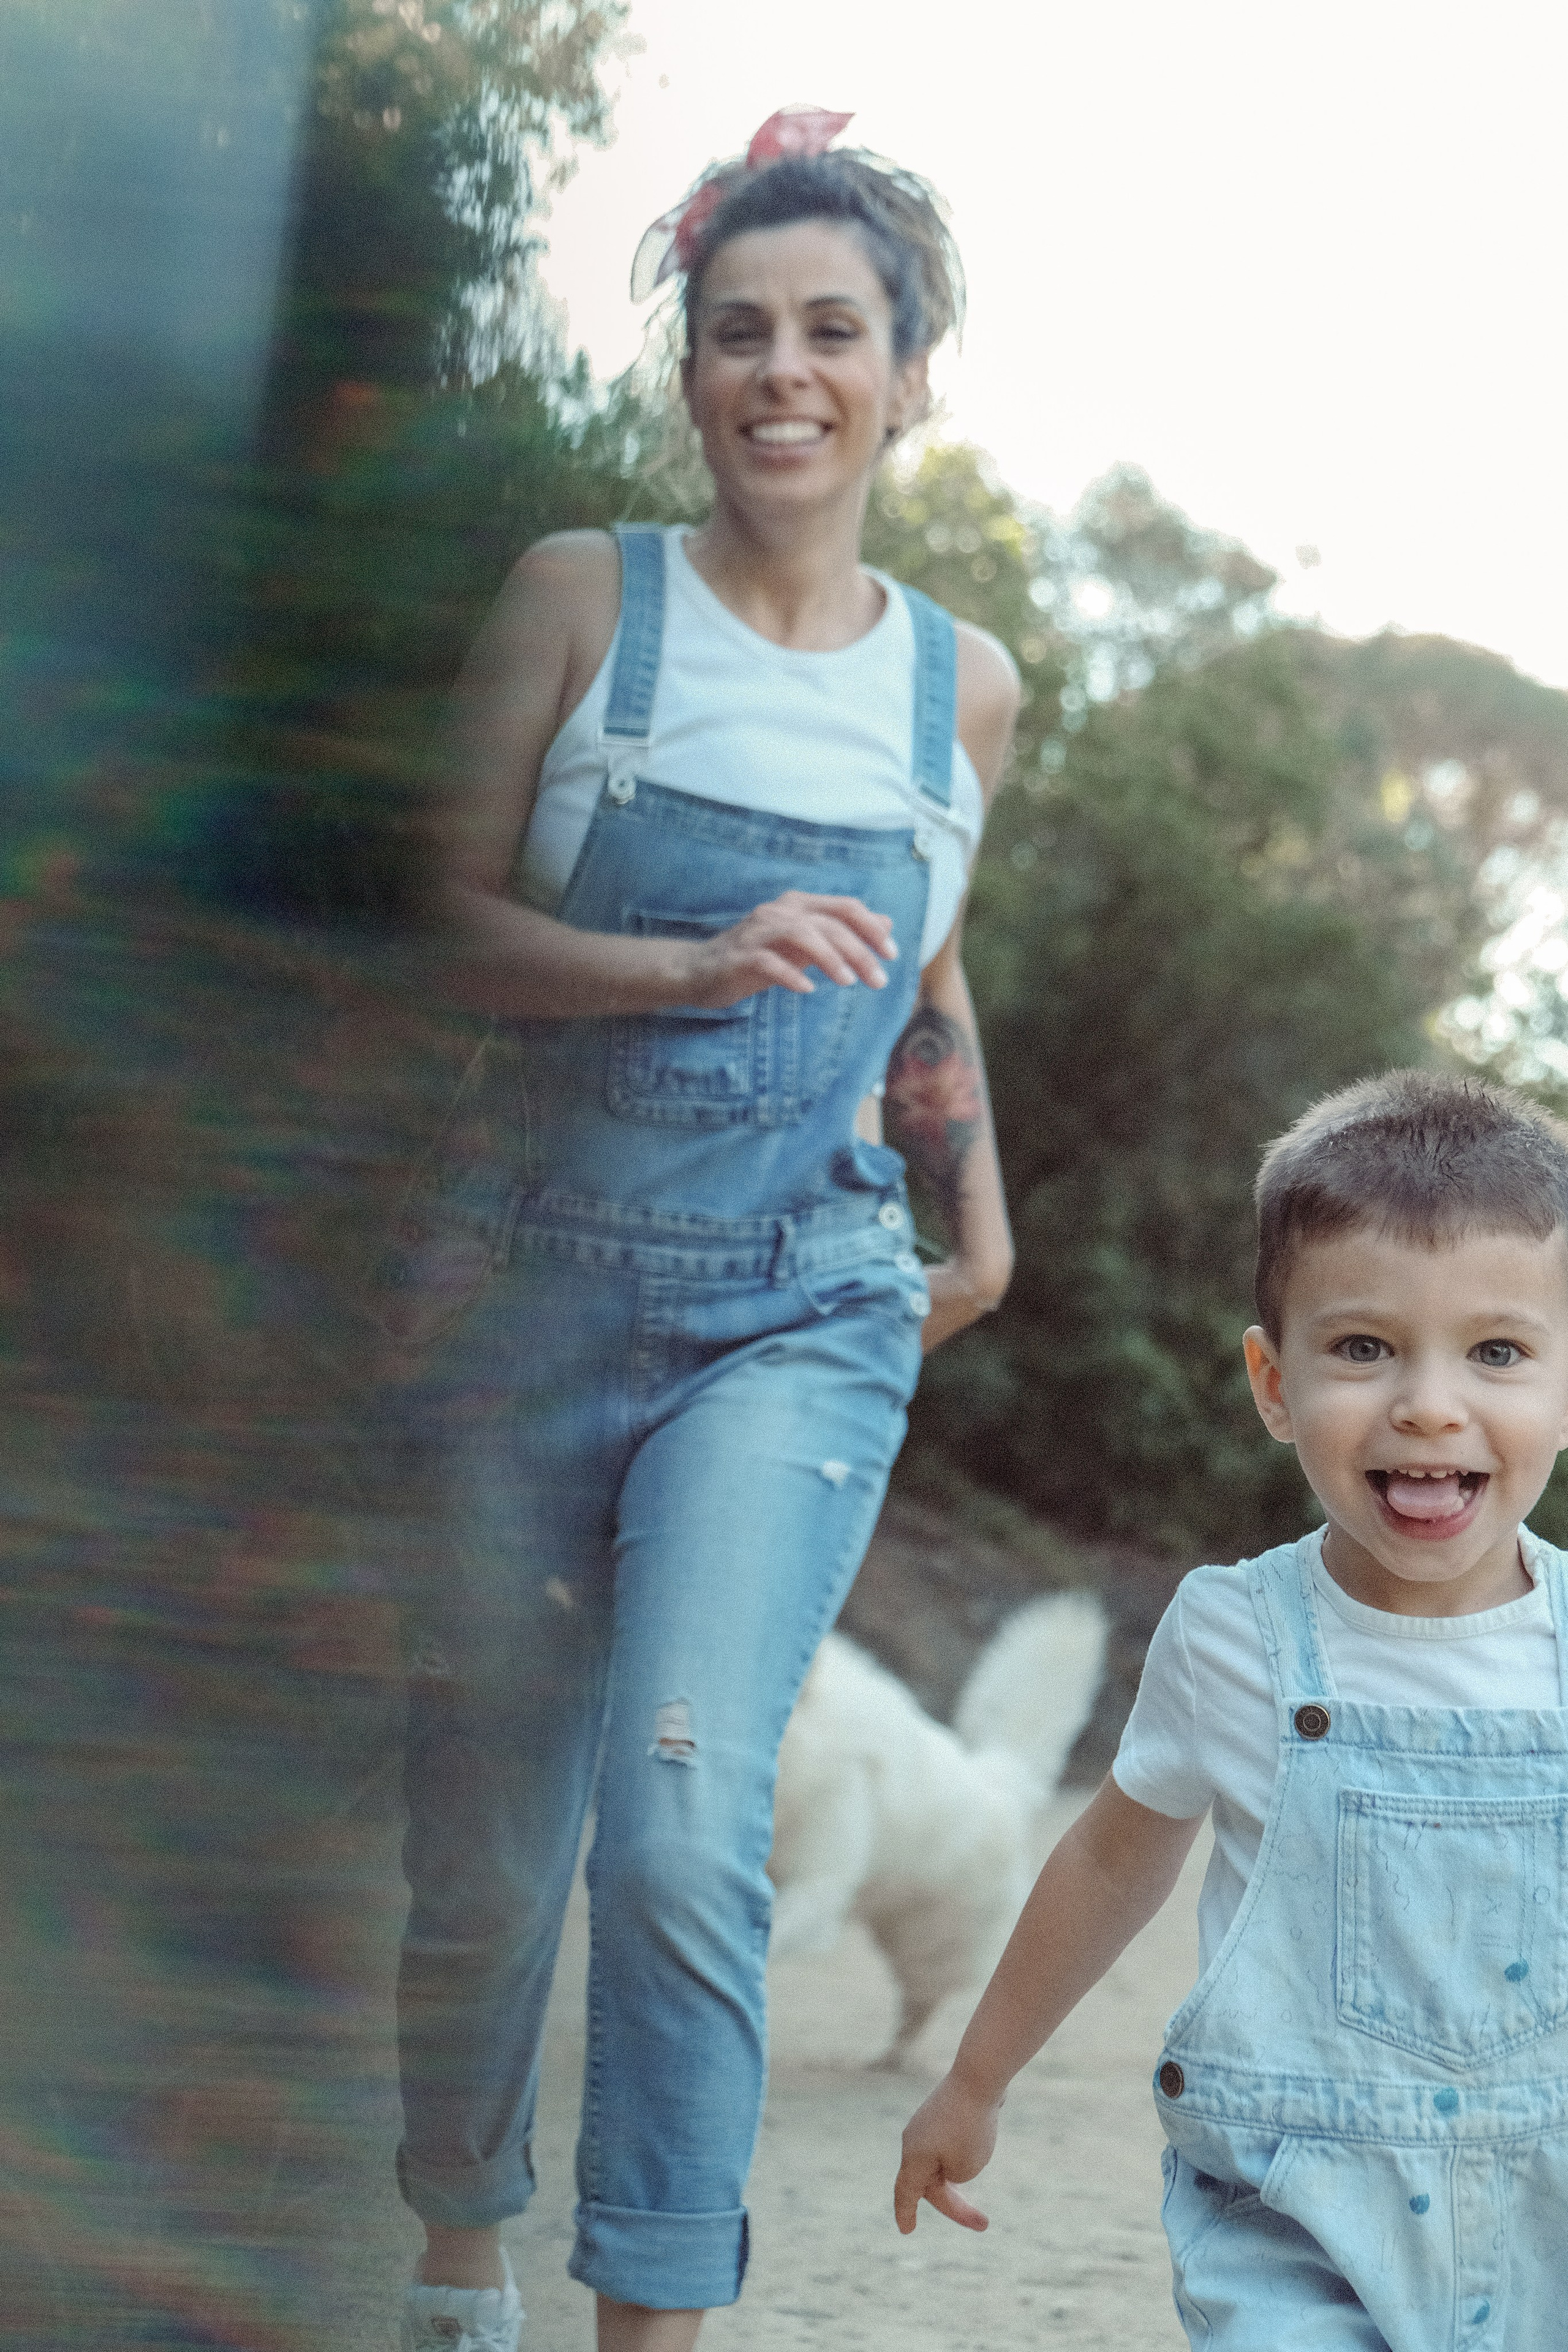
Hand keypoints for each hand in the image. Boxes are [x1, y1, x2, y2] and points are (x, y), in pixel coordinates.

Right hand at [679, 892, 896, 1007]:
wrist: (701, 970)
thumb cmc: (758, 957)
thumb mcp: (805, 945)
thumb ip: (842, 933)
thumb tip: (886, 924)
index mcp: (798, 905)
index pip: (845, 907)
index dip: (872, 928)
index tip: (892, 955)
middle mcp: (779, 911)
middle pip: (829, 923)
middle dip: (859, 951)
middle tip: (879, 980)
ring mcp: (758, 932)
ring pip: (802, 934)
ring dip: (829, 958)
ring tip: (848, 982)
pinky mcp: (740, 957)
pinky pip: (769, 962)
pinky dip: (790, 975)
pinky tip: (807, 990)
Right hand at [893, 2071, 999, 2235]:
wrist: (978, 2077)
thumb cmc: (971, 2128)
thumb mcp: (965, 2168)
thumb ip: (952, 2177)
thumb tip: (949, 2165)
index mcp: (913, 2158)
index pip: (905, 2195)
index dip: (906, 2215)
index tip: (907, 2230)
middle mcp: (913, 2140)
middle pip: (928, 2183)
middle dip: (955, 2205)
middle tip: (984, 2222)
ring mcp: (925, 2123)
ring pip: (937, 2162)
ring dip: (958, 2176)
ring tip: (980, 2157)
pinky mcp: (940, 2111)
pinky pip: (946, 2142)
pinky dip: (958, 2154)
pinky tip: (975, 2140)